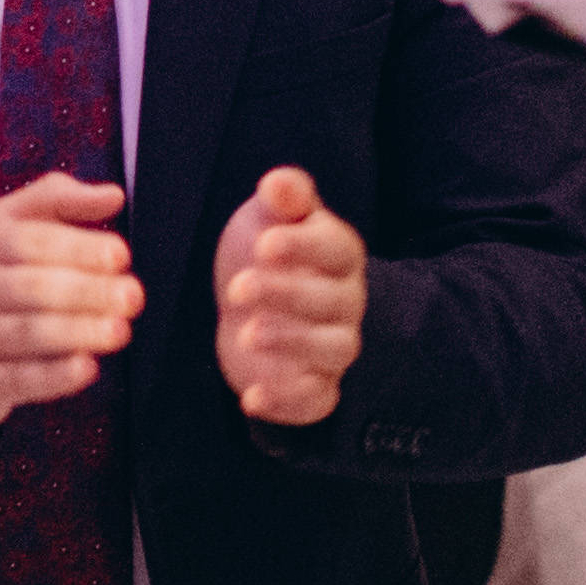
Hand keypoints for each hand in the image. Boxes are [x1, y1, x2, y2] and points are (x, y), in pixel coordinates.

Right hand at [0, 172, 140, 433]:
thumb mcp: (9, 226)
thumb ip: (58, 201)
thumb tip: (112, 195)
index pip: (31, 240)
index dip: (79, 247)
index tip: (119, 255)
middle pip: (33, 287)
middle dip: (88, 291)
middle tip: (131, 296)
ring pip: (28, 333)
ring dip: (78, 332)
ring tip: (118, 330)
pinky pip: (19, 378)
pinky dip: (56, 375)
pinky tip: (87, 368)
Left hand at [210, 163, 365, 425]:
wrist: (253, 308)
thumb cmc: (266, 254)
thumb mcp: (269, 216)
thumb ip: (282, 198)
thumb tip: (279, 183)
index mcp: (339, 255)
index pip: (337, 249)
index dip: (304, 248)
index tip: (265, 245)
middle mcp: (346, 302)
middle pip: (333, 301)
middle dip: (287, 294)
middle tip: (239, 287)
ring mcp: (333, 347)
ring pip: (333, 350)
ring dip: (293, 343)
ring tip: (248, 333)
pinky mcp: (316, 386)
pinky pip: (317, 400)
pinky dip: (287, 402)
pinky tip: (251, 396)